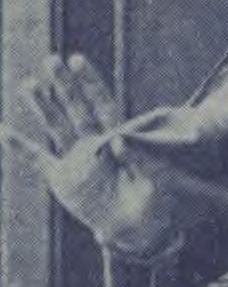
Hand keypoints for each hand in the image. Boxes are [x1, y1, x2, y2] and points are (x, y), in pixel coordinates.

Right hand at [0, 54, 174, 259]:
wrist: (135, 228)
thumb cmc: (154, 201)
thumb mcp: (154, 178)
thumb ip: (141, 158)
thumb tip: (121, 138)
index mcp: (119, 139)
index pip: (103, 104)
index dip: (91, 83)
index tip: (79, 60)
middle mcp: (95, 144)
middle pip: (77, 108)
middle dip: (64, 84)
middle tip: (51, 58)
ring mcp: (77, 160)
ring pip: (57, 127)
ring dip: (43, 105)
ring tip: (29, 82)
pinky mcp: (63, 179)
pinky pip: (38, 160)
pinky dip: (21, 147)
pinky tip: (4, 131)